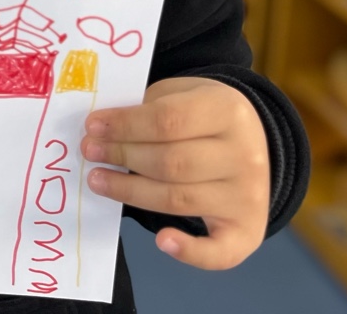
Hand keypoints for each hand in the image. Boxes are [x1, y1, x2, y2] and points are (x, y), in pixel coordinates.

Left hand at [81, 76, 269, 269]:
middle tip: (89, 152)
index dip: (125, 125)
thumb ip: (149, 107)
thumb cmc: (204, 115)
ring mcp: (249, 196)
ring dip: (130, 191)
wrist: (257, 143)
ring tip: (97, 179)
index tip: (92, 127)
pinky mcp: (248, 231)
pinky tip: (162, 241)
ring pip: (178, 200)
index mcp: (228, 110)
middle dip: (122, 156)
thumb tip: (104, 130)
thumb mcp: (182, 93)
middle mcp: (245, 155)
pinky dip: (190, 252)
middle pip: (171, 162)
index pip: (168, 119)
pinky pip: (219, 252)